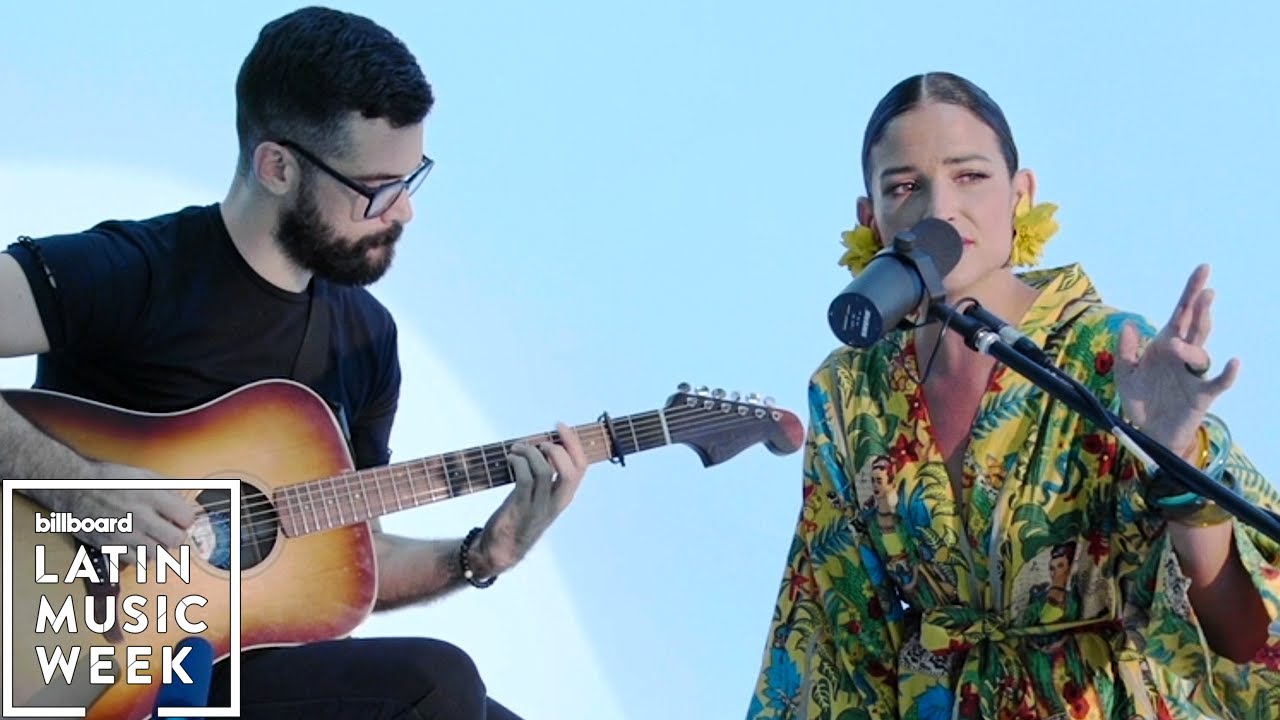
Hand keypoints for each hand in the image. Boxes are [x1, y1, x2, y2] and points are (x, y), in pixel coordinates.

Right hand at [31, 461, 194, 565]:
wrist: (72, 487)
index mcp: (150, 496)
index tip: (181, 518)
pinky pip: (136, 561)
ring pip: (157, 553)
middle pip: (175, 540)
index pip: (186, 518)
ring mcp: (124, 534)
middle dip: (176, 535)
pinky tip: (137, 543)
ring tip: (151, 535)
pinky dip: (140, 555)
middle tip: (170, 529)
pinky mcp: (110, 546)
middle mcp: (139, 517)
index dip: (186, 519)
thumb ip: (167, 489)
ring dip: (158, 546)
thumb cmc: (107, 479)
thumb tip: (183, 503)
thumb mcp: (142, 475)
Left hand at [475, 423, 587, 574]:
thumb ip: (543, 476)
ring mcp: (539, 507)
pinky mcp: (520, 509)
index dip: (573, 443)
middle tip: (540, 441)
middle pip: (571, 470)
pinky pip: (524, 480)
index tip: (559, 426)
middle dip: (558, 447)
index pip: (581, 467)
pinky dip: (518, 463)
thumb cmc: (518, 517)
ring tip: (517, 448)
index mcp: (564, 497)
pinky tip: (510, 458)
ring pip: (545, 472)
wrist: (500, 550)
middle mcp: (556, 502)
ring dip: (530, 452)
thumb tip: (540, 444)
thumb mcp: (537, 497)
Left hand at [1115, 264, 1239, 456]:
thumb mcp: (1126, 374)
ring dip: (1189, 348)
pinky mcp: (1202, 395)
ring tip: (1174, 345)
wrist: (1149, 432)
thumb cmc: (1141, 400)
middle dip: (1200, 309)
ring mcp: (1194, 375)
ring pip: (1200, 353)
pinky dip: (1227, 373)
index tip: (1203, 270)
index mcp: (1165, 346)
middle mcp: (1182, 356)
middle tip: (1206, 290)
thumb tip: (1130, 324)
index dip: (1190, 293)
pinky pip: (1218, 382)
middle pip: (1195, 327)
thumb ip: (1126, 351)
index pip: (1180, 315)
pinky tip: (1234, 362)